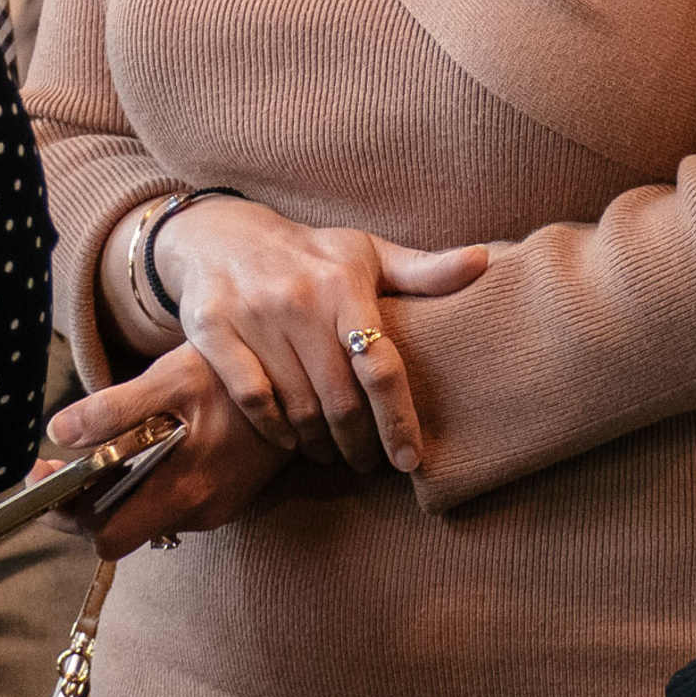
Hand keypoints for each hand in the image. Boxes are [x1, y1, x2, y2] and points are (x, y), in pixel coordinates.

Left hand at [40, 343, 291, 557]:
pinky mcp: (224, 496)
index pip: (108, 534)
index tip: (41, 478)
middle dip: (82, 502)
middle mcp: (200, 512)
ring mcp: (215, 507)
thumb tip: (59, 431)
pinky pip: (168, 503)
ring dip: (112, 492)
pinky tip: (136, 451)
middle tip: (57, 464)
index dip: (67, 513)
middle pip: (120, 530)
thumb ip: (115, 410)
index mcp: (184, 491)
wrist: (305, 379)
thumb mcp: (172, 379)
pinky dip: (143, 484)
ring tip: (91, 453)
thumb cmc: (237, 374)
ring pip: (144, 517)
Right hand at [137, 197, 487, 469]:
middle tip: (367, 461)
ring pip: (298, 407)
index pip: (380, 365)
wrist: (221, 235)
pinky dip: (274, 430)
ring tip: (331, 453)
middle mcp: (299, 298)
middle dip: (359, 444)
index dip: (399, 420)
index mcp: (344, 282)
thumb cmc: (310, 254)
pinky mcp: (212, 330)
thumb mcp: (366, 254)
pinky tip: (289, 439)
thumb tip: (483, 262)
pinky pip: (252, 399)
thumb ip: (423, 271)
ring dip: (319, 444)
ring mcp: (253, 315)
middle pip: (340, 399)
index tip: (410, 460)